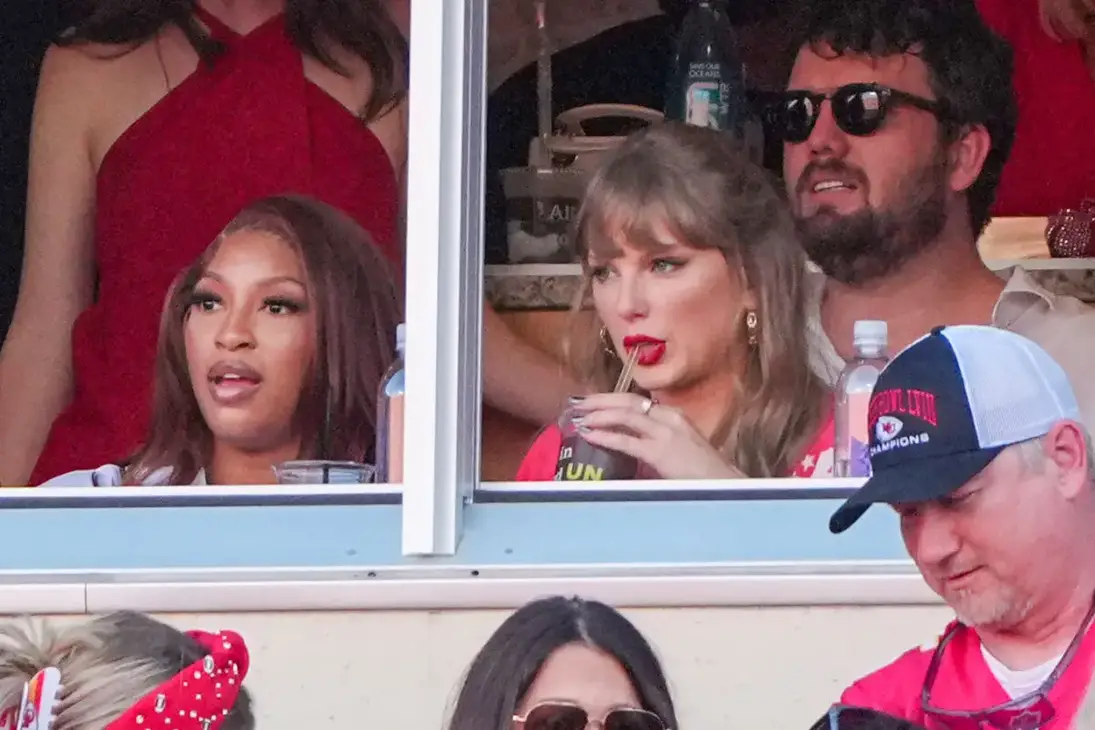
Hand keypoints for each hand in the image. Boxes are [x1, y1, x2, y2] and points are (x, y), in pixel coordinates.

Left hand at [571, 393, 745, 479]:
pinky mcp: (660, 452)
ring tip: (579, 416)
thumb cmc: (703, 473)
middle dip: (599, 400)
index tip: (591, 401)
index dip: (611, 399)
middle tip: (576, 402)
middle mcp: (668, 418)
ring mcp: (665, 433)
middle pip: (627, 401)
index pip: (636, 401)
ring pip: (625, 415)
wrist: (724, 485)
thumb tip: (630, 442)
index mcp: (673, 415)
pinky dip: (606, 435)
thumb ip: (656, 441)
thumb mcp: (679, 448)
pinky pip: (627, 441)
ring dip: (599, 414)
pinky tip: (591, 435)